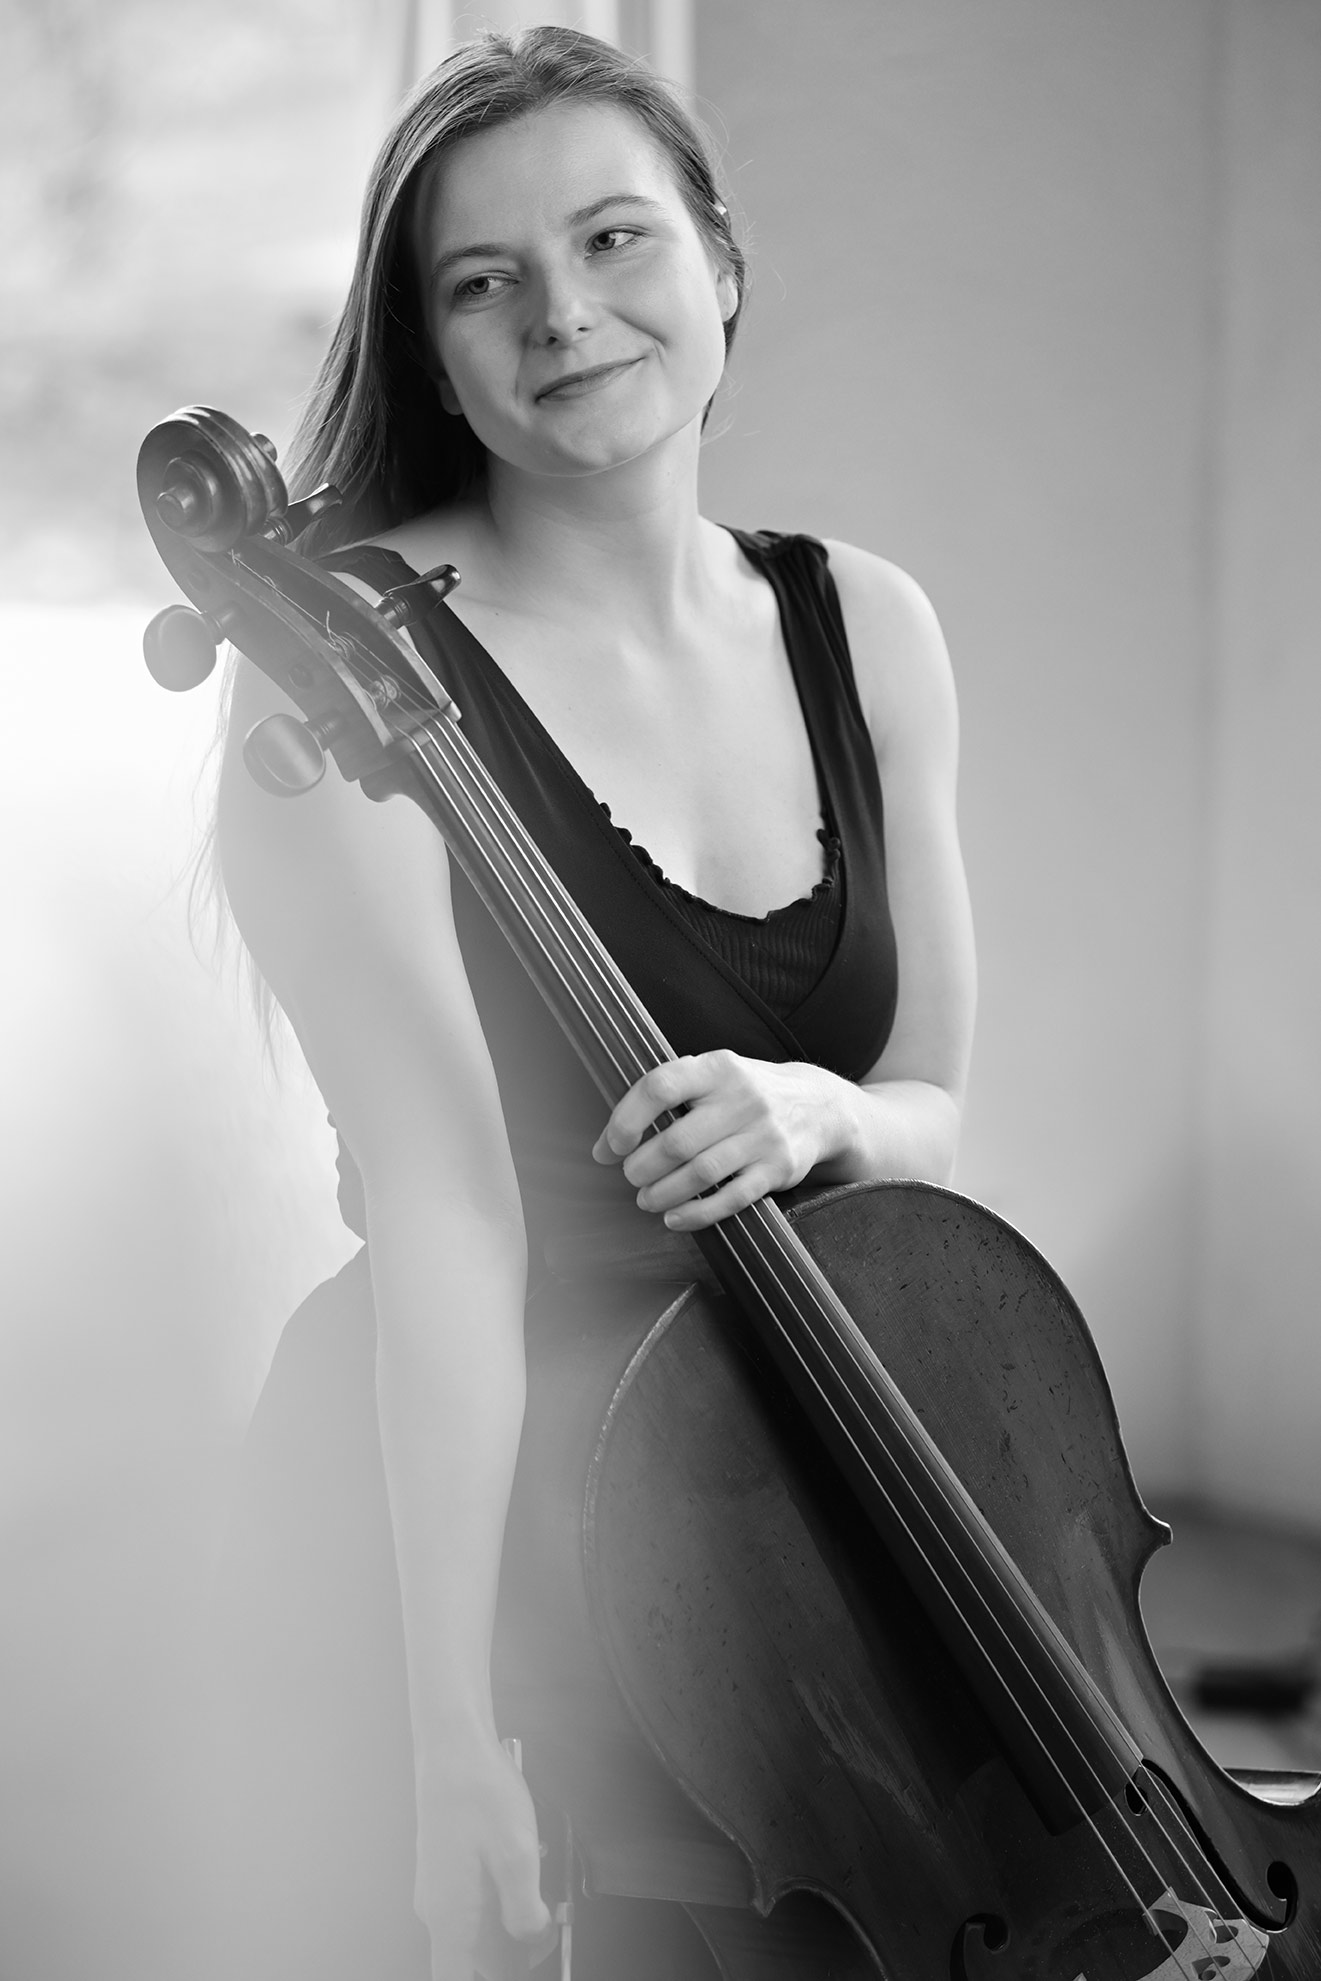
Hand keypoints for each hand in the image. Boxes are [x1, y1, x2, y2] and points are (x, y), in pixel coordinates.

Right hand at [414, 1735, 557, 1980]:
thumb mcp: (517, 1854)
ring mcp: (441, 1890)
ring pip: (479, 1932)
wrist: (452, 1745)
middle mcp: (438, 1911)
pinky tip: (524, 1872)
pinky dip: (503, 1901)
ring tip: (542, 1895)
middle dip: (516, 1954)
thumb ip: (525, 1910)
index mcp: (450, 1918)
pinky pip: (476, 1905)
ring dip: (512, 1925)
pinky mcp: (448, 1870)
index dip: (496, 1979)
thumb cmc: (478, 1791)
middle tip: (548, 1927)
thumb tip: (532, 1937)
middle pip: (477, 1960)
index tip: (522, 1966)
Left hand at [592, 1050, 845, 1229]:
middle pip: (677, 1141)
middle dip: (642, 1167)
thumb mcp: (713, 1076)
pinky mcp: (778, 1169)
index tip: (613, 1145)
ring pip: (701, 1173)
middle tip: (631, 1175)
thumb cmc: (745, 1094)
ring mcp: (763, 1135)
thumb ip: (667, 1097)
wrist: (818, 1107)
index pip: (660, 1087)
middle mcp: (742, 1098)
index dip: (627, 1119)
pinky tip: (675, 1217)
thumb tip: (608, 1142)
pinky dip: (696, 1213)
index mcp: (718, 1068)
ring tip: (646, 1199)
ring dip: (663, 1193)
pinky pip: (731, 1199)